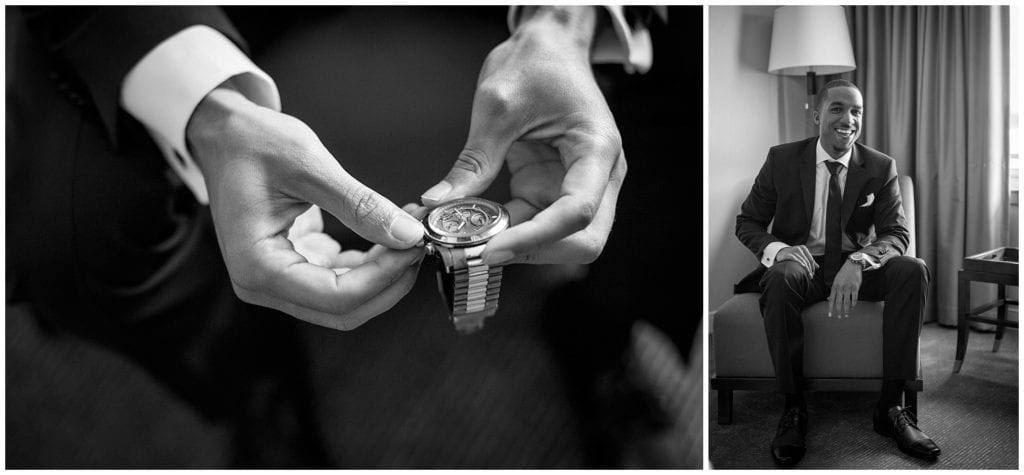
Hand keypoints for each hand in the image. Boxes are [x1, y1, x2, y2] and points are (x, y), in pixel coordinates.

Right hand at [187, 86, 426, 330]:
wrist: (225, 133)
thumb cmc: (251, 142)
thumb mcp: (309, 166)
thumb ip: (361, 206)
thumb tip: (408, 234)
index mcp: (256, 265)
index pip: (336, 297)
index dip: (384, 277)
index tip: (413, 245)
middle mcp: (261, 284)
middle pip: (343, 309)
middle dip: (388, 281)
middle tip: (417, 241)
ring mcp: (276, 280)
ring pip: (346, 301)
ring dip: (383, 275)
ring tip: (408, 234)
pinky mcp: (293, 268)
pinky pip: (340, 282)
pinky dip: (369, 265)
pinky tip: (389, 236)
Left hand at [420, 6, 625, 265]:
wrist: (548, 48)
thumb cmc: (536, 63)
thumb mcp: (498, 106)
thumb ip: (474, 160)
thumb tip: (439, 203)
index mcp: (596, 150)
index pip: (576, 211)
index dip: (535, 238)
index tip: (491, 248)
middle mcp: (597, 176)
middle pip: (582, 240)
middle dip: (534, 252)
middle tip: (480, 250)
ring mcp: (577, 187)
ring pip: (558, 242)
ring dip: (517, 247)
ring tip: (467, 238)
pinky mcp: (553, 192)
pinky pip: (534, 226)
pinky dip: (505, 232)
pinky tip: (473, 225)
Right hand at [776, 245, 818, 276]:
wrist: (780, 253)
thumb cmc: (792, 255)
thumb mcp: (801, 256)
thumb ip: (809, 260)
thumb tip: (818, 267)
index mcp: (804, 248)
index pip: (810, 259)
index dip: (813, 267)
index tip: (813, 274)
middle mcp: (799, 249)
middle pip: (807, 261)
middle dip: (810, 269)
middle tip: (811, 276)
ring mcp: (794, 251)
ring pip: (803, 261)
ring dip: (806, 269)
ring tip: (808, 276)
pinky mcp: (789, 254)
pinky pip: (796, 260)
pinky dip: (800, 263)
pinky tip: (803, 267)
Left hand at [828, 260, 862, 317]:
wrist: (852, 265)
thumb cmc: (843, 274)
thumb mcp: (835, 281)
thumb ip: (833, 290)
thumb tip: (829, 299)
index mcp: (834, 286)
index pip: (831, 300)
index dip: (830, 308)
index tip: (830, 315)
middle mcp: (840, 288)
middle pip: (839, 302)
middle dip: (838, 311)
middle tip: (839, 317)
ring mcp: (848, 287)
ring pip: (847, 301)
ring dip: (846, 310)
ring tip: (846, 315)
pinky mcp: (855, 287)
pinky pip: (854, 298)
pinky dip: (853, 304)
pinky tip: (852, 308)